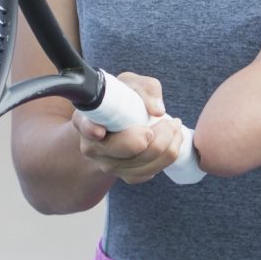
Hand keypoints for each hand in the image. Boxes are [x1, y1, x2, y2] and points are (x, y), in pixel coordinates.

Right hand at [77, 72, 192, 184]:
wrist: (121, 121)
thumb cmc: (124, 99)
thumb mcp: (133, 84)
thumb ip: (146, 89)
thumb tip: (158, 111)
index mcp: (86, 119)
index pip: (86, 127)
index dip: (91, 129)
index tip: (100, 131)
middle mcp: (92, 147)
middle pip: (127, 148)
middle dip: (157, 135)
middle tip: (168, 121)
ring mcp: (109, 165)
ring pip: (145, 164)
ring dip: (169, 144)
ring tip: (174, 126)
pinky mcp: (126, 176)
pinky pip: (151, 172)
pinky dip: (168, 155)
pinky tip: (172, 140)